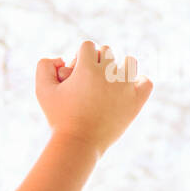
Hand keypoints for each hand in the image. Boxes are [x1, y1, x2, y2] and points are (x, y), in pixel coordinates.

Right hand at [36, 40, 152, 155]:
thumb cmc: (59, 118)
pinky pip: (147, 82)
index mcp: (87, 69)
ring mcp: (125, 88)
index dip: (80, 57)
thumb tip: (61, 57)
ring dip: (120, 68)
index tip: (76, 73)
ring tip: (110, 83)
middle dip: (97, 62)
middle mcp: (108, 75)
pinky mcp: (136, 102)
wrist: (78, 145)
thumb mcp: (42, 91)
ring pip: (130, 62)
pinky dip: (140, 82)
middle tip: (90, 81)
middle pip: (108, 51)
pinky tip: (127, 90)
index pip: (88, 45)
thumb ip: (44, 66)